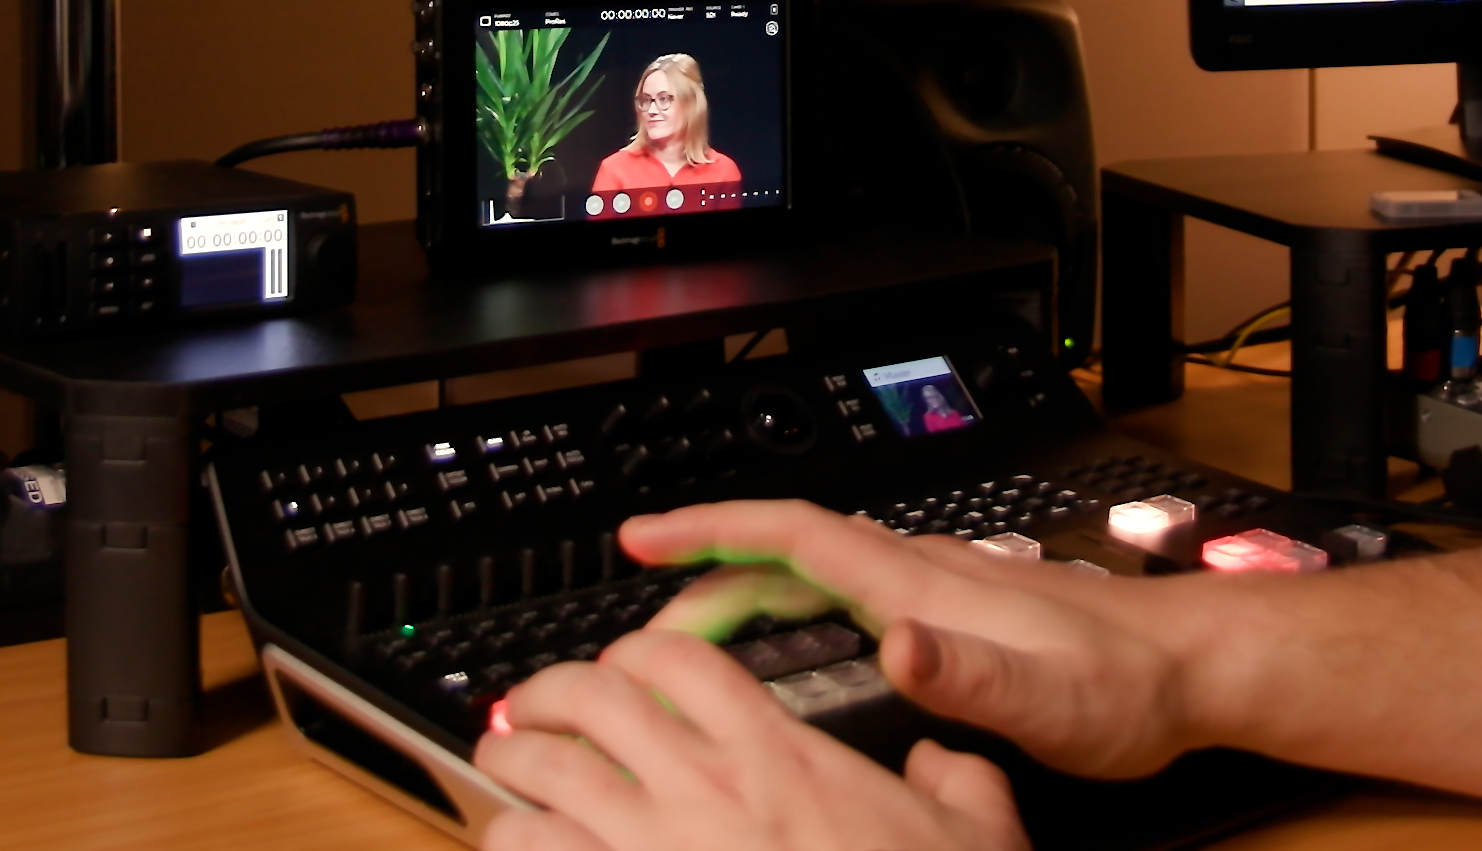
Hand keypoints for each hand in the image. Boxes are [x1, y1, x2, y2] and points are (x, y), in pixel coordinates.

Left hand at [478, 628, 1026, 850]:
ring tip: (508, 764)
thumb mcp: (973, 835)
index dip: (639, 650)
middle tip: (536, 705)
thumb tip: (944, 764)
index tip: (626, 667)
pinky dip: (514, 839)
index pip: (680, 660)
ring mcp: (653, 849)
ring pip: (545, 772)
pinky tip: (520, 843)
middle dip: (549, 692)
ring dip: (515, 761)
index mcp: (780, 758)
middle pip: (591, 699)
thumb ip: (957, 781)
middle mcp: (704, 792)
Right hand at [618, 502, 1205, 780]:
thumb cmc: (1128, 688)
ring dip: (743, 587)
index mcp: (925, 584)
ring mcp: (938, 586)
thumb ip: (971, 675)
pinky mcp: (953, 610)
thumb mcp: (1051, 701)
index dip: (714, 530)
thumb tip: (895, 646)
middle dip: (706, 568)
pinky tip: (790, 635)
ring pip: (815, 569)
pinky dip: (793, 601)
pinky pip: (846, 591)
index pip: (797, 534)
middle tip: (644, 617)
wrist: (1191, 668)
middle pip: (790, 550)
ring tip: (689, 626)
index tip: (645, 538)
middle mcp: (924, 573)